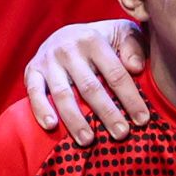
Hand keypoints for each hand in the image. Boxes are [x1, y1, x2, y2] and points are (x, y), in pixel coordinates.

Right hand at [23, 19, 153, 145]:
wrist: (67, 34)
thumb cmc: (103, 41)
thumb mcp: (122, 34)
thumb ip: (133, 47)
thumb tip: (136, 67)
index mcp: (93, 39)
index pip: (115, 74)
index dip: (130, 98)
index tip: (142, 120)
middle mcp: (68, 49)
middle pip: (90, 87)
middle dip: (107, 113)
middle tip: (121, 134)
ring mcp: (48, 60)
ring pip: (63, 94)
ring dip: (76, 120)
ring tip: (88, 141)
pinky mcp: (32, 70)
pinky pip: (33, 92)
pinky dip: (41, 109)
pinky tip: (51, 126)